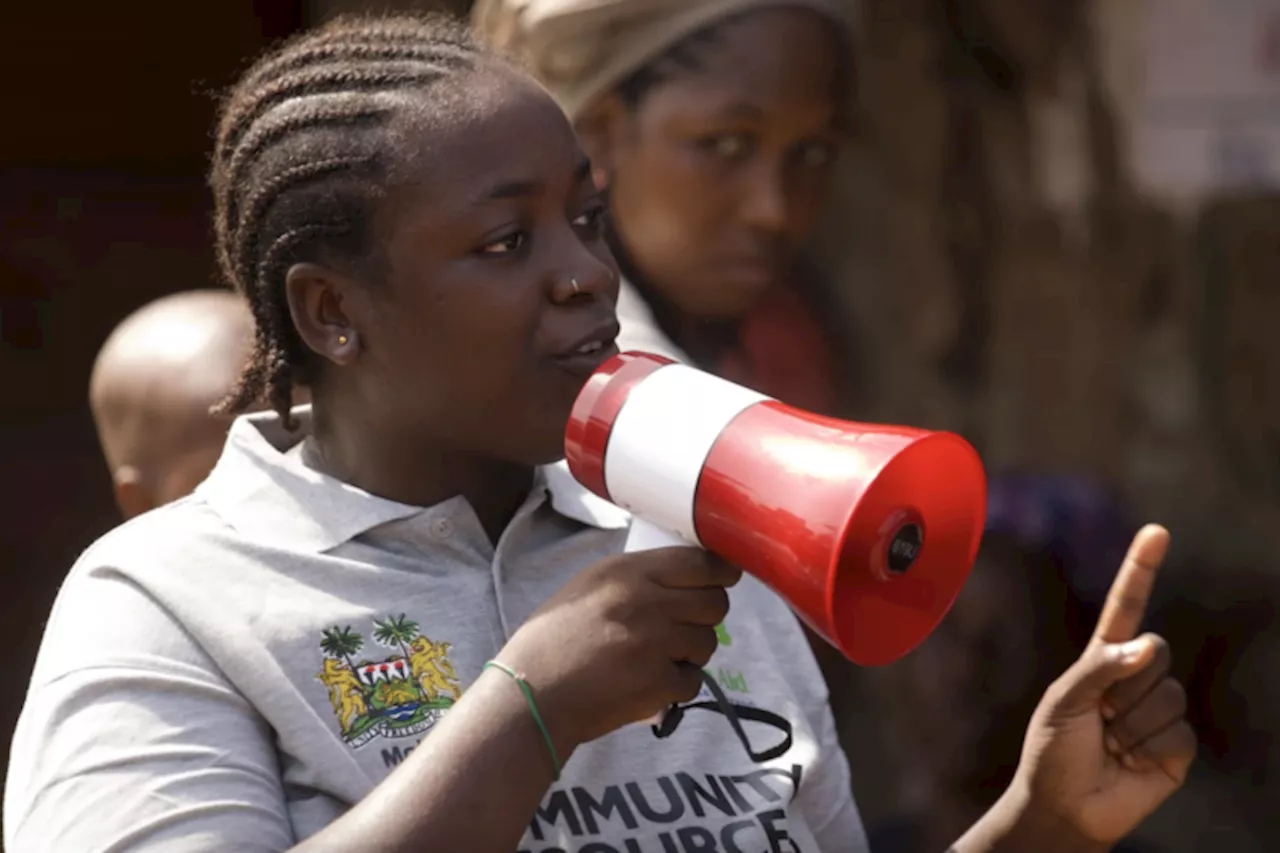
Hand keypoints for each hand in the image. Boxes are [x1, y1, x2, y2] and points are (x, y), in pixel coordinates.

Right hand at [497, 547, 741, 752]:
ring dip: (691, 652)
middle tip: (685, 625)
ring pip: (708, 642)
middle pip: (715, 602)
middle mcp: (647, 602)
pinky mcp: (659, 684)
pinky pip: (693, 681)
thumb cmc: (553, 640)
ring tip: (658, 658)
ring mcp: (656, 644)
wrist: (531, 695)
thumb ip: (636, 579)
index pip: (700, 562)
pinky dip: (677, 686)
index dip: (720, 572)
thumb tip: (684, 578)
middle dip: (706, 615)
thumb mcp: (589, 587)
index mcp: (626, 572)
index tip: (722, 578)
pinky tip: (650, 683)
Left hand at [1011, 524, 1195, 846]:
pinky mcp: (1177, 746)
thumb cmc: (1053, 749)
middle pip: (1154, 653)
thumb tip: (1147, 647)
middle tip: (1099, 718)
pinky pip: (1178, 732)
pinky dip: (1149, 749)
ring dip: (1132, 724)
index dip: (1141, 570)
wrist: (1064, 806)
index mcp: (1104, 658)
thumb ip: (1099, 667)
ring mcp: (1159, 711)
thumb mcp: (1062, 700)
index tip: (1157, 532)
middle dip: (1123, 687)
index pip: (1127, 607)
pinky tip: (1131, 762)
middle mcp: (1136, 678)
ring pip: (1167, 694)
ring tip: (1111, 744)